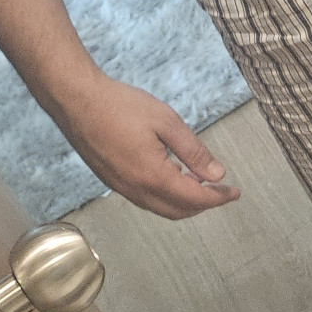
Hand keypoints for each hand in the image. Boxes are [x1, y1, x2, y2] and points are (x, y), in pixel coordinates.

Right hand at [49, 70, 240, 219]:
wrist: (77, 100)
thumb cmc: (118, 105)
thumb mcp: (166, 121)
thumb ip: (193, 151)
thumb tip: (216, 174)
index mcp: (152, 176)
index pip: (194, 199)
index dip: (218, 198)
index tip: (233, 192)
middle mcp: (135, 189)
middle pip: (178, 211)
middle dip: (203, 204)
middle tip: (221, 190)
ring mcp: (121, 187)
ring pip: (161, 208)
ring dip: (184, 201)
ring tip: (200, 181)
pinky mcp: (112, 181)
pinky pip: (145, 199)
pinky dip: (165, 195)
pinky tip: (172, 175)